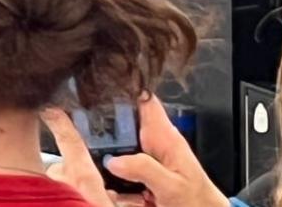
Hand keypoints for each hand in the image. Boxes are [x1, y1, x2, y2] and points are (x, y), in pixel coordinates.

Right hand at [43, 96, 226, 206]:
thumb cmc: (198, 202)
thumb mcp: (173, 186)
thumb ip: (146, 169)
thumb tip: (114, 161)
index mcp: (165, 137)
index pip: (144, 100)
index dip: (123, 88)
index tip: (98, 86)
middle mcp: (153, 144)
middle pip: (121, 123)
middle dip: (101, 129)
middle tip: (83, 137)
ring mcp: (144, 159)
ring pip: (113, 148)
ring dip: (102, 157)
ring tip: (95, 169)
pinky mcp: (138, 175)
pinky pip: (114, 170)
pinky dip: (107, 178)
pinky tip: (108, 190)